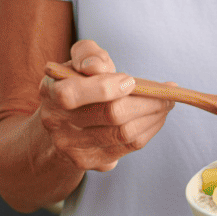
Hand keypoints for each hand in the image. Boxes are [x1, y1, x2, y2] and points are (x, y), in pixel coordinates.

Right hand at [37, 40, 173, 171]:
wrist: (61, 125)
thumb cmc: (77, 83)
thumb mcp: (77, 61)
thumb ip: (87, 54)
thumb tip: (97, 67)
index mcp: (50, 92)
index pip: (72, 94)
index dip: (104, 88)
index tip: (131, 80)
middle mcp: (56, 123)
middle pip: (110, 115)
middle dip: (145, 102)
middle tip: (166, 91)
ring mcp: (72, 147)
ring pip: (124, 134)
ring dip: (153, 116)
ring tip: (166, 103)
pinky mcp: (90, 162)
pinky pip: (129, 147)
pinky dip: (149, 129)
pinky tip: (156, 117)